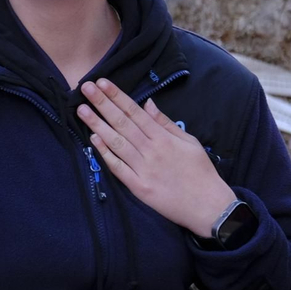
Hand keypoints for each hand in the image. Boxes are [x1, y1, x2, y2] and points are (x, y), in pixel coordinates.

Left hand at [76, 78, 238, 237]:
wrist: (209, 206)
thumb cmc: (201, 172)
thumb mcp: (189, 142)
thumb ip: (166, 123)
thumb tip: (147, 103)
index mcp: (164, 138)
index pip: (135, 112)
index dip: (117, 96)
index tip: (102, 83)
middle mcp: (151, 151)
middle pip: (122, 123)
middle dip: (102, 104)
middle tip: (86, 88)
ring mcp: (144, 170)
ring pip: (116, 143)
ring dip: (97, 125)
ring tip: (82, 110)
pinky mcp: (139, 187)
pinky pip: (118, 168)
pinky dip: (105, 153)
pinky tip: (93, 139)